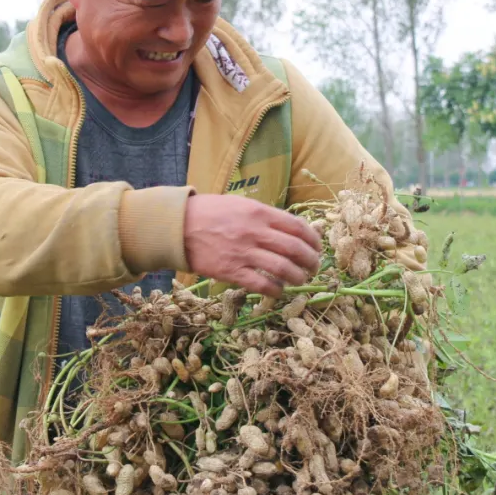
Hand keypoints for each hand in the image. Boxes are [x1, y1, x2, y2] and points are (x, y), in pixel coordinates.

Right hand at [183, 194, 321, 297]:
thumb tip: (289, 228)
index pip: (298, 227)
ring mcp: (244, 253)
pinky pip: (262, 285)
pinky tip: (278, 290)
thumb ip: (264, 216)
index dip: (313, 240)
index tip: (317, 248)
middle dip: (311, 261)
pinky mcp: (231, 271)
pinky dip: (276, 290)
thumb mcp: (240, 204)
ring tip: (300, 280)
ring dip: (297, 277)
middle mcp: (255, 232)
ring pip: (283, 269)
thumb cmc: (210, 213)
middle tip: (314, 267)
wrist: (178, 227)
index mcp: (259, 213)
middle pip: (295, 249)